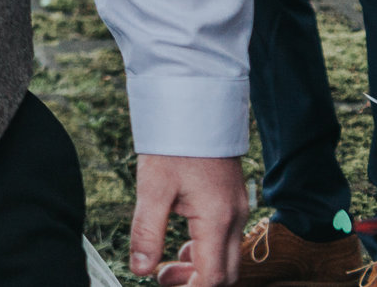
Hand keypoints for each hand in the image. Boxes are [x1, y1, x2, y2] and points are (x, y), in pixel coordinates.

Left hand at [130, 153, 245, 284]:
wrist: (194, 107)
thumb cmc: (174, 144)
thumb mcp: (152, 188)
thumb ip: (147, 232)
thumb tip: (139, 269)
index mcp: (217, 219)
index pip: (213, 276)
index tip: (162, 283)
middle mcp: (235, 218)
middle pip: (228, 273)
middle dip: (197, 283)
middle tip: (162, 278)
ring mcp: (237, 210)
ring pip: (228, 257)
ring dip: (201, 268)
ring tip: (166, 266)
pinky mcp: (232, 201)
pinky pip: (226, 239)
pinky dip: (207, 251)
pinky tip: (183, 247)